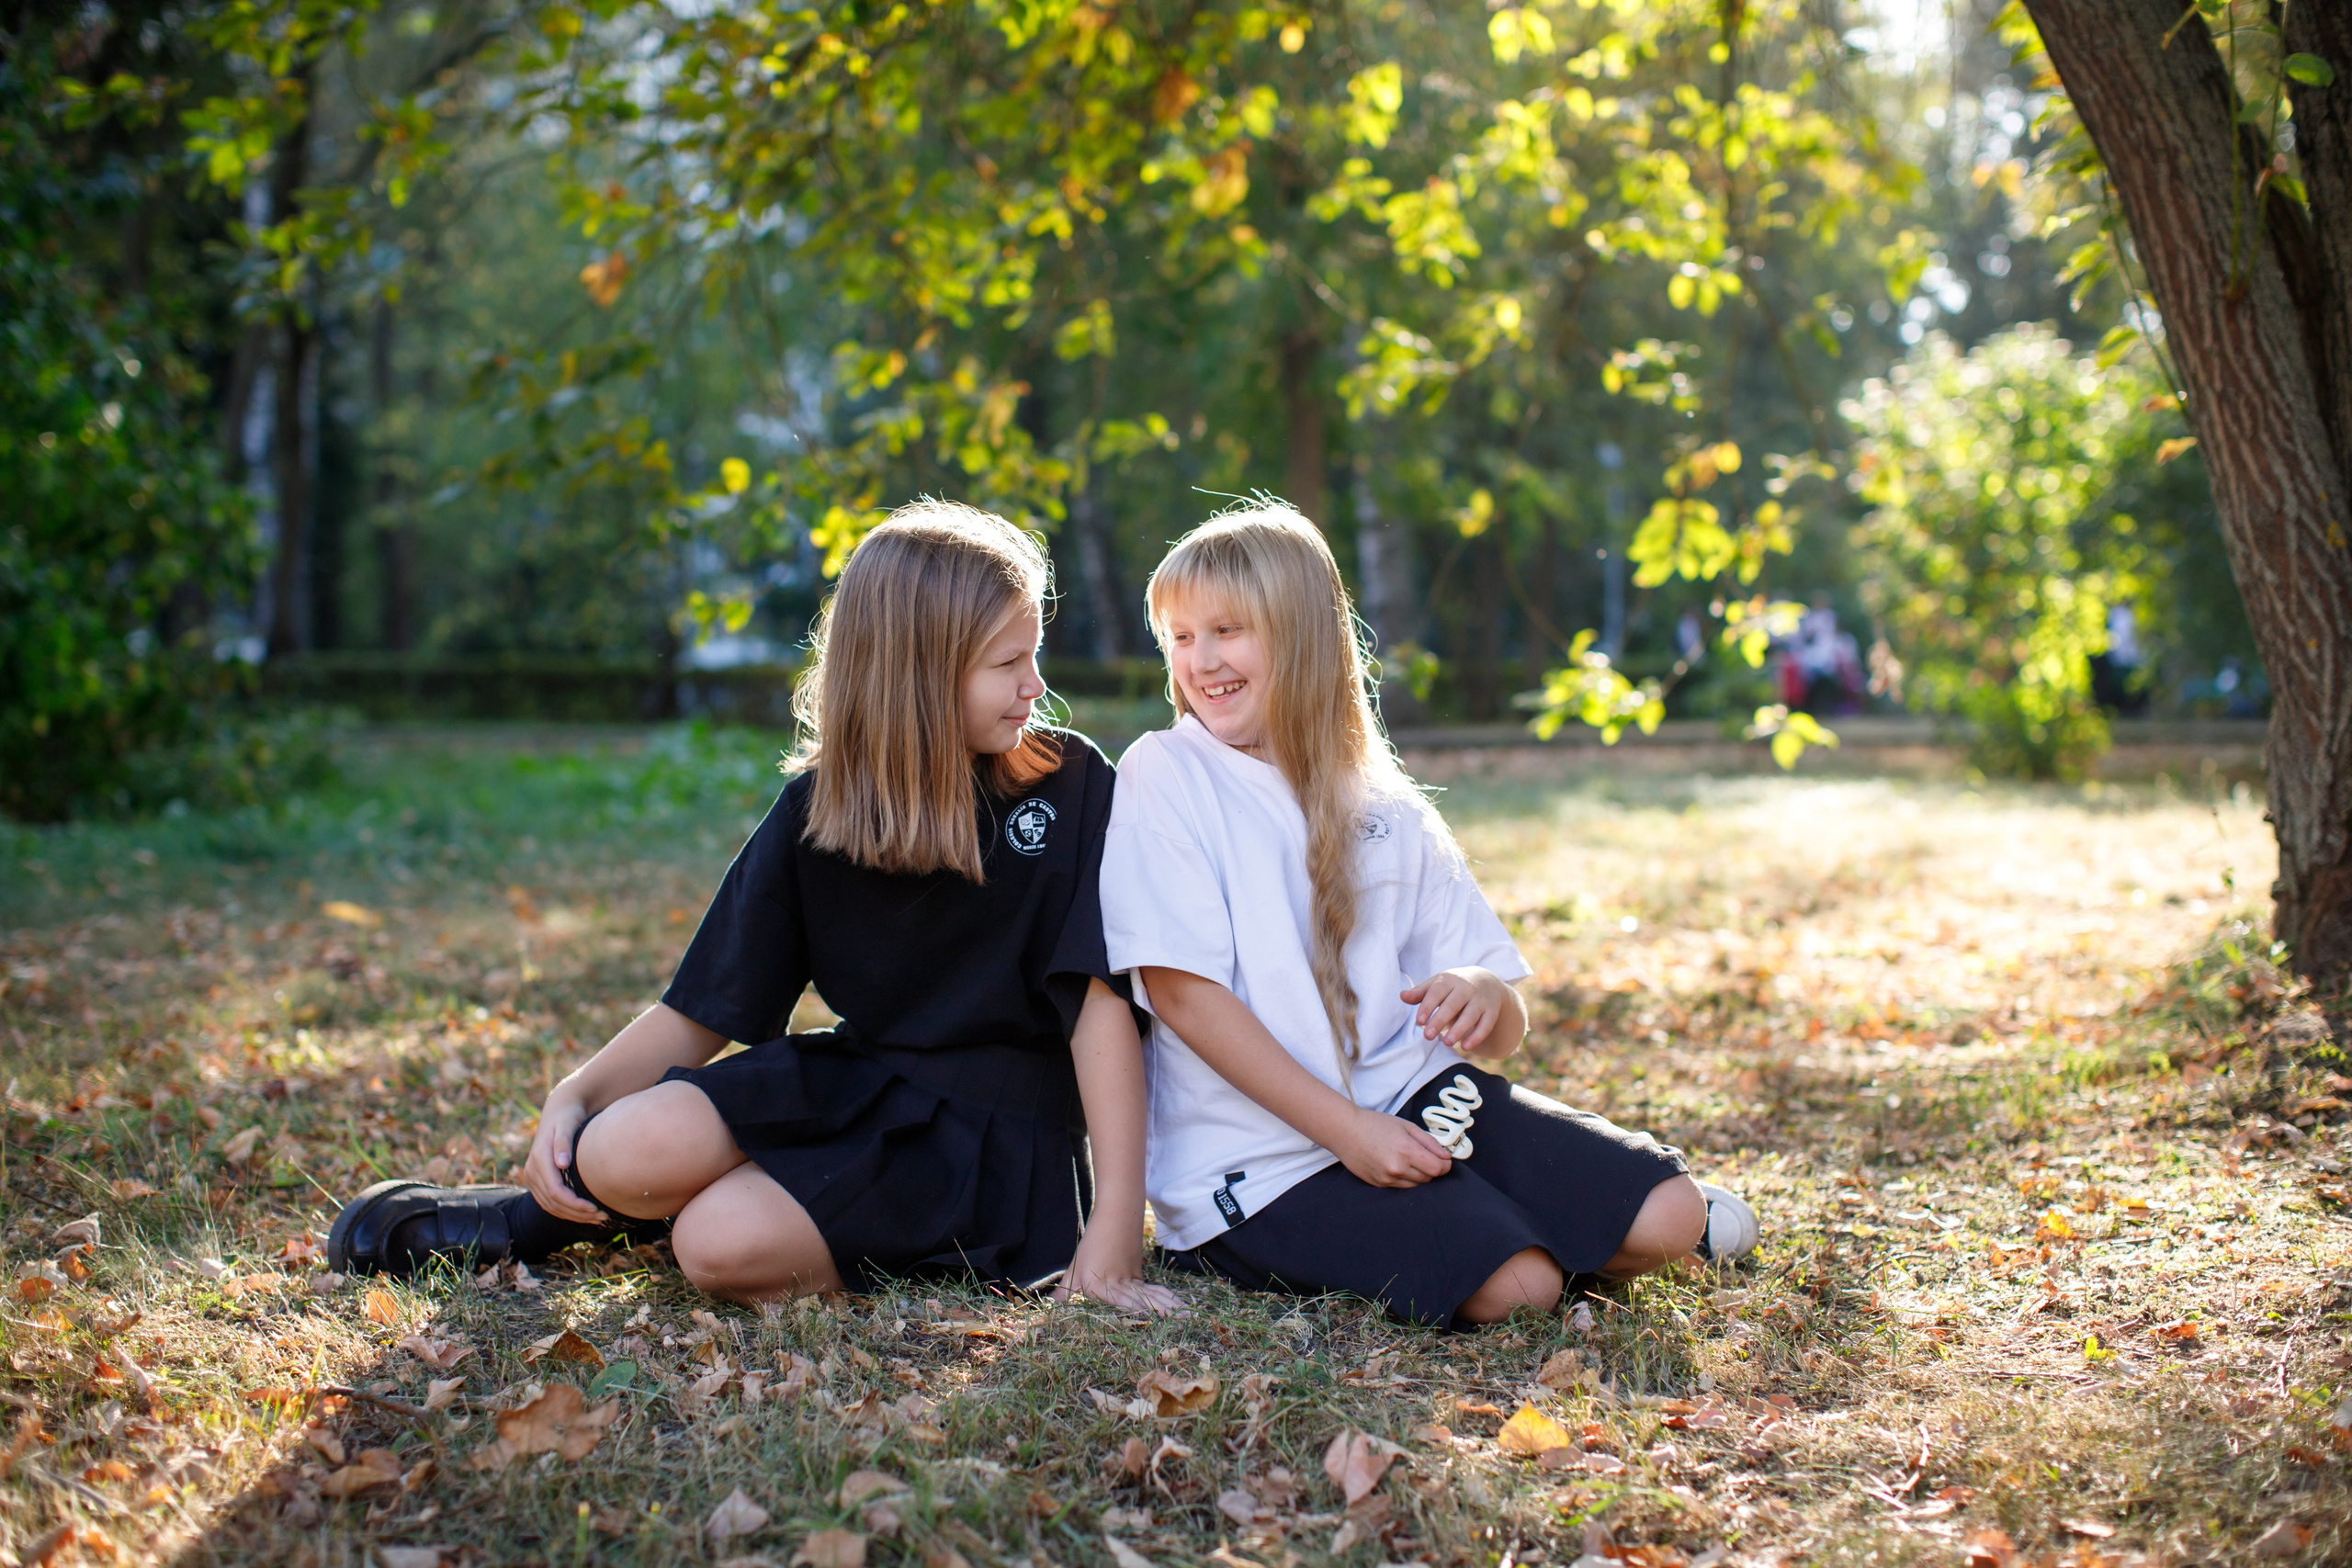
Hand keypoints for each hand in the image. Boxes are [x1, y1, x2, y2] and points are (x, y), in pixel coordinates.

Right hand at [521, 1090, 606, 1225]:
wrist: (558, 1112)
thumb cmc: (568, 1118)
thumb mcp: (568, 1125)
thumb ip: (563, 1142)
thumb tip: (561, 1163)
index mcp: (539, 1158)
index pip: (556, 1191)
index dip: (575, 1204)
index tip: (596, 1208)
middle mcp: (532, 1170)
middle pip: (553, 1202)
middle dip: (578, 1213)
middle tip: (603, 1217)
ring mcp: (532, 1177)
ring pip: (550, 1206)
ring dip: (573, 1216)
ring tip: (598, 1217)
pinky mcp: (536, 1182)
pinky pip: (549, 1203)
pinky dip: (566, 1211)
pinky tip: (585, 1213)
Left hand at [1055, 1228, 1186, 1316]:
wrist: (1116, 1215)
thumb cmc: (1093, 1243)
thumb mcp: (1075, 1267)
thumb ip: (1066, 1289)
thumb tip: (1051, 1304)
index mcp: (1096, 1285)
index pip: (1113, 1305)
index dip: (1131, 1315)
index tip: (1145, 1325)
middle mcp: (1115, 1284)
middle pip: (1137, 1303)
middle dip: (1157, 1314)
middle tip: (1174, 1324)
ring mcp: (1130, 1279)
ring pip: (1150, 1296)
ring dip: (1167, 1307)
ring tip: (1185, 1316)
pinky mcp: (1139, 1275)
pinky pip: (1153, 1290)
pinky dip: (1166, 1298)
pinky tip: (1178, 1306)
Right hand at [1334, 1106, 1453, 1187]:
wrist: (1346, 1131)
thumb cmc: (1376, 1125)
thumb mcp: (1407, 1126)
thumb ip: (1429, 1142)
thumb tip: (1446, 1156)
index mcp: (1407, 1151)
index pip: (1438, 1169)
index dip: (1445, 1165)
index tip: (1444, 1159)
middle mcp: (1398, 1168)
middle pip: (1429, 1178)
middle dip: (1432, 1168)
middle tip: (1425, 1156)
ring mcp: (1387, 1179)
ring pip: (1416, 1185)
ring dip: (1419, 1175)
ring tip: (1409, 1159)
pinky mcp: (1379, 1184)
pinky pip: (1401, 1186)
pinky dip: (1405, 1178)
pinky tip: (1397, 1164)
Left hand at [1400, 968, 1514, 1057]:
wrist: (1486, 981)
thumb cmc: (1453, 986)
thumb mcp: (1438, 984)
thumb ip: (1420, 993)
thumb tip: (1402, 996)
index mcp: (1449, 980)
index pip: (1437, 992)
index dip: (1428, 1006)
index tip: (1419, 1021)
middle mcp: (1466, 988)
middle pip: (1453, 1004)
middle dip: (1440, 1020)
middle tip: (1428, 1036)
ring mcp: (1480, 1000)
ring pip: (1471, 1015)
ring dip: (1459, 1030)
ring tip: (1447, 1043)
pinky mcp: (1491, 1012)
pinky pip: (1486, 1025)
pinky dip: (1477, 1036)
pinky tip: (1465, 1047)